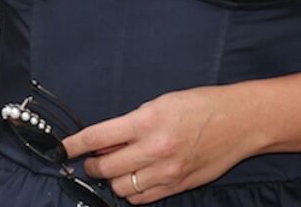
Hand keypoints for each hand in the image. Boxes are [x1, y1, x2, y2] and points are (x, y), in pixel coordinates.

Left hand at [60, 87, 254, 203]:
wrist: (239, 122)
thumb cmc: (200, 106)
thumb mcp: (160, 103)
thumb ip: (130, 123)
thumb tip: (103, 140)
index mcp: (147, 121)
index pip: (97, 137)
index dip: (73, 145)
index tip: (61, 149)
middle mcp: (155, 148)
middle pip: (104, 167)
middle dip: (91, 164)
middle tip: (91, 159)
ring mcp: (167, 171)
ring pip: (121, 188)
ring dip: (111, 180)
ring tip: (113, 169)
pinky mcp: (177, 185)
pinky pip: (142, 199)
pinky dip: (131, 192)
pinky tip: (133, 179)